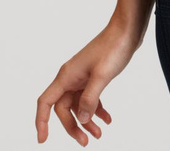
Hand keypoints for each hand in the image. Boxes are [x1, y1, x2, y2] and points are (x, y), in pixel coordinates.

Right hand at [35, 20, 140, 144]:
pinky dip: (97, 109)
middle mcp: (71, 76)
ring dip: (87, 120)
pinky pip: (90, 97)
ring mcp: (83, 76)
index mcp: (67, 75)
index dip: (41, 121)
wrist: (128, 29)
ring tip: (99, 135)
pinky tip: (107, 119)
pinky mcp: (94, 75)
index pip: (46, 102)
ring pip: (78, 104)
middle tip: (86, 142)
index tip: (43, 140)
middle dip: (73, 126)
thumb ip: (90, 99)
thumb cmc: (114, 47)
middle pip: (64, 108)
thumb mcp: (102, 76)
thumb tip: (81, 118)